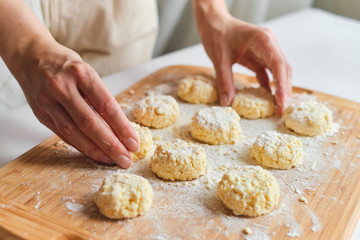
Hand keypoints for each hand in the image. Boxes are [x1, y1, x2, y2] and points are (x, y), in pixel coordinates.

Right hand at [18, 42, 138, 167]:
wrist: (30, 55)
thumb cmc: (65, 64)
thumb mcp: (87, 72)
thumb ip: (99, 97)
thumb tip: (119, 127)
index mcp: (81, 73)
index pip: (107, 106)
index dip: (122, 128)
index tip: (133, 143)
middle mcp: (63, 87)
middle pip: (90, 123)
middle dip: (111, 145)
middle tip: (125, 159)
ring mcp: (48, 101)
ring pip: (74, 132)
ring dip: (95, 150)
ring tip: (111, 160)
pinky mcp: (40, 113)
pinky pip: (62, 134)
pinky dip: (80, 146)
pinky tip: (93, 153)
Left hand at [192, 0, 291, 114]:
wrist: (214, 23)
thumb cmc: (217, 33)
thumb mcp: (219, 58)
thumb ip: (224, 80)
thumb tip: (227, 102)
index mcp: (262, 39)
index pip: (278, 63)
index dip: (282, 84)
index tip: (282, 101)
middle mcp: (269, 44)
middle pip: (283, 69)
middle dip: (284, 90)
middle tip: (282, 110)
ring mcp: (266, 50)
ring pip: (279, 71)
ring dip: (279, 89)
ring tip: (278, 108)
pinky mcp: (260, 57)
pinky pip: (268, 73)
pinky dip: (269, 86)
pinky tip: (269, 100)